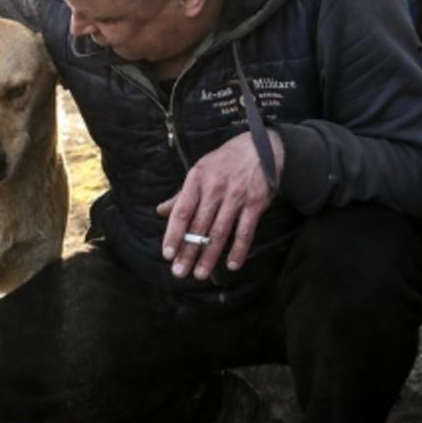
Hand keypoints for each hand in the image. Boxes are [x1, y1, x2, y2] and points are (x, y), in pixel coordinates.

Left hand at [157, 129, 282, 280]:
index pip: (181, 212)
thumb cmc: (224, 163)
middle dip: (188, 252)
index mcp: (197, 179)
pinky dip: (238, 250)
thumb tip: (161, 211)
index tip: (167, 254)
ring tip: (200, 274)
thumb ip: (182, 195)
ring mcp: (236, 196)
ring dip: (209, 256)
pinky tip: (232, 265)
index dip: (173, 235)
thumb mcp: (200, 172)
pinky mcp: (255, 203)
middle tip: (179, 272)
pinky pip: (245, 231)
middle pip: (199, 227)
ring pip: (220, 232)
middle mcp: (215, 188)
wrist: (260, 148)